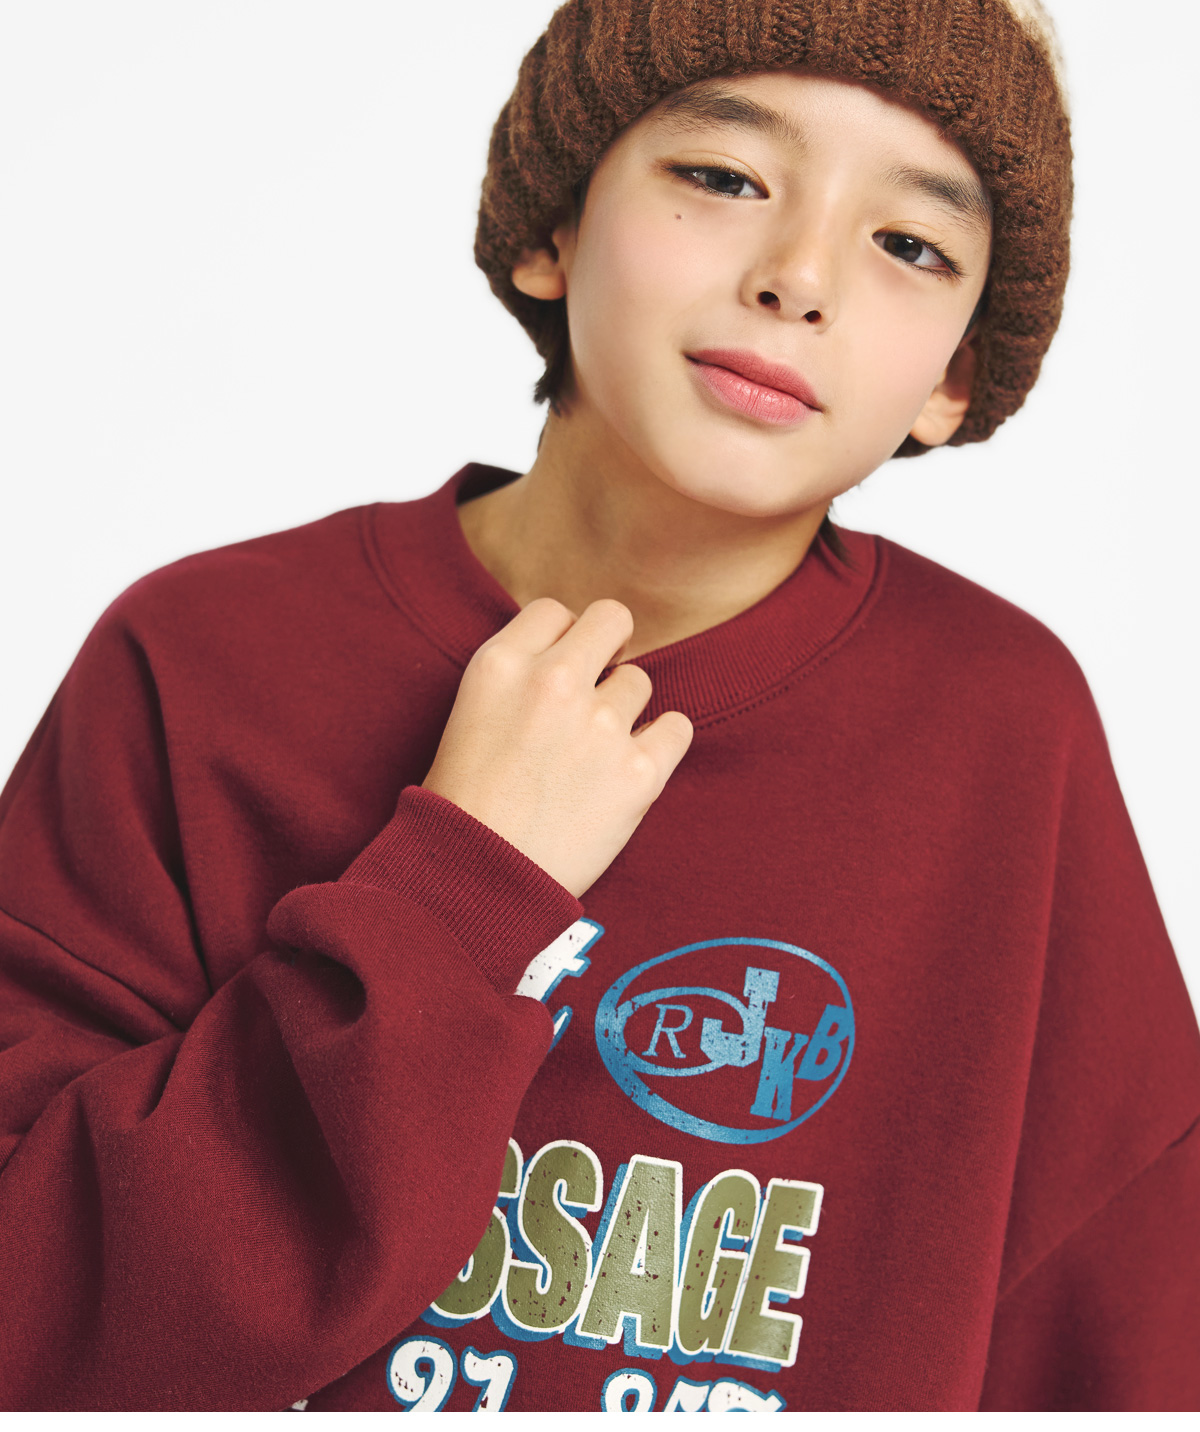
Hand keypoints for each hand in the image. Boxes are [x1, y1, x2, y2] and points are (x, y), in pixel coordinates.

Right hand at [421, 598, 693, 897]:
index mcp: (501, 663)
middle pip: (612, 619)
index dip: (561, 641)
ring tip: (591, 756)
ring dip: (623, 711)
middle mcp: (553, 682)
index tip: (558, 673)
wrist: (476, 883)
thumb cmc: (463, 807)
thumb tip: (571, 652)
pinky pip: (677, 728)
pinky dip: (660, 745)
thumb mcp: (469, 714)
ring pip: (639, 682)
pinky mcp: (638, 773)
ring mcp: (601, 726)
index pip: (554, 611)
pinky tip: (631, 767)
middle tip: (594, 690)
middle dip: (607, 649)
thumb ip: (518, 674)